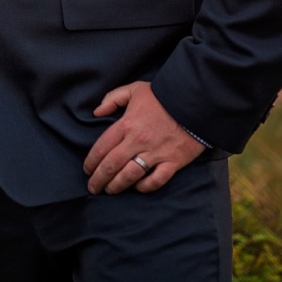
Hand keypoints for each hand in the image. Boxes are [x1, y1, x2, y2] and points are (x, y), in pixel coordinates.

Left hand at [82, 80, 204, 194]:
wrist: (193, 101)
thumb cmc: (162, 96)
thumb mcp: (134, 89)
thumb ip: (112, 99)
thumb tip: (96, 112)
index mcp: (126, 124)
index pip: (102, 147)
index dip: (91, 161)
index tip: (87, 170)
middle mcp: (138, 141)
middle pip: (112, 165)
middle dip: (99, 179)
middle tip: (92, 187)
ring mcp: (156, 153)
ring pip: (130, 176)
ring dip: (117, 186)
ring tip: (109, 191)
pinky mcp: (173, 162)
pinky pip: (156, 180)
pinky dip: (145, 187)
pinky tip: (137, 188)